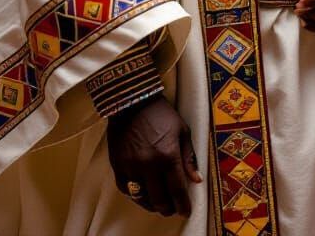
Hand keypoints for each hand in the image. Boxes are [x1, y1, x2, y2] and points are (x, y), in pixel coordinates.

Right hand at [107, 95, 201, 216]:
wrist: (133, 103)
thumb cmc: (162, 115)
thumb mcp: (183, 131)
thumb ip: (189, 157)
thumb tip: (197, 180)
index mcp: (168, 155)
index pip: (177, 189)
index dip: (183, 204)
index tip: (186, 211)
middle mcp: (149, 165)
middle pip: (159, 199)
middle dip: (168, 208)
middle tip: (174, 209)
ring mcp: (131, 167)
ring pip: (142, 198)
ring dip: (153, 205)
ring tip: (160, 204)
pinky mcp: (118, 167)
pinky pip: (127, 190)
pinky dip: (136, 196)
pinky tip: (144, 195)